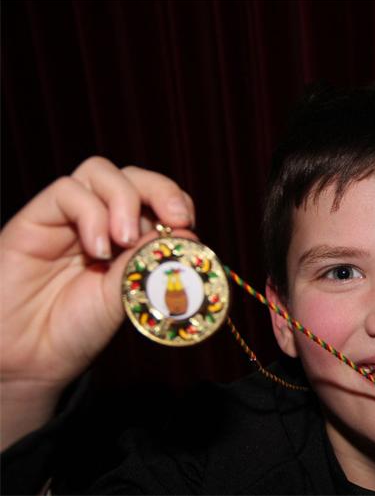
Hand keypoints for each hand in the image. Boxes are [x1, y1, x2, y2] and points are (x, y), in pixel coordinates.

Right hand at [0, 156, 195, 448]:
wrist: (30, 359)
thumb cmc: (79, 330)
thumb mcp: (129, 295)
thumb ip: (152, 261)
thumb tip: (186, 233)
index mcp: (129, 237)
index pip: (157, 196)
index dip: (176, 200)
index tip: (188, 223)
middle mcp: (100, 221)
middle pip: (132, 176)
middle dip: (160, 189)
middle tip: (173, 218)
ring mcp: (68, 219)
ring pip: (100, 171)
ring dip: (124, 199)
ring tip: (126, 240)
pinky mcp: (35, 220)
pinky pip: (66, 191)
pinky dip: (91, 214)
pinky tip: (97, 249)